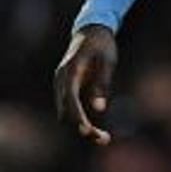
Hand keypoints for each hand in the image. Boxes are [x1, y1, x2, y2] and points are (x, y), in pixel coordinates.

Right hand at [54, 24, 117, 145]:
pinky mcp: (68, 89)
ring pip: (66, 111)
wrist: (91, 31)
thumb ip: (102, 83)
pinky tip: (97, 130)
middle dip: (82, 126)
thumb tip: (98, 108)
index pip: (70, 99)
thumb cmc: (102, 45)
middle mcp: (61, 80)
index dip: (77, 116)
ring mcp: (63, 85)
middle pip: (66, 109)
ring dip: (81, 126)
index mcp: (69, 72)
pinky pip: (70, 108)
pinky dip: (80, 120)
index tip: (87, 131)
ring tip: (105, 138)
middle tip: (105, 139)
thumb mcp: (107, 61)